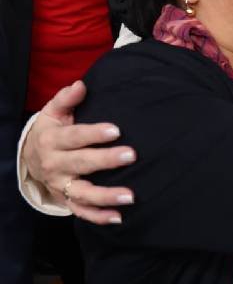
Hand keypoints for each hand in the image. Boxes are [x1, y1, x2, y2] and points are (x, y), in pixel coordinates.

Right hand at [22, 80, 136, 223]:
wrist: (30, 157)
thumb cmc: (51, 130)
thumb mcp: (53, 112)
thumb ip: (66, 98)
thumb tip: (81, 85)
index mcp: (53, 141)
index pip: (75, 137)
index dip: (94, 133)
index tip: (116, 129)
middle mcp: (56, 165)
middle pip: (82, 164)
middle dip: (106, 160)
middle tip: (131, 155)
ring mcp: (61, 185)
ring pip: (83, 193)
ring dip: (106, 196)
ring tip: (130, 196)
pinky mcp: (67, 199)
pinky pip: (82, 211)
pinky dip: (98, 217)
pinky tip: (118, 217)